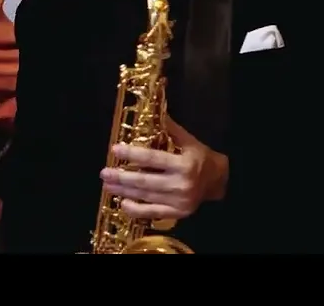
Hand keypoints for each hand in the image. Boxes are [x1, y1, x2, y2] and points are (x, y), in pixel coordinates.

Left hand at [100, 118, 228, 221]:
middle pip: (146, 181)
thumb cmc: (200, 157)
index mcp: (184, 164)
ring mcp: (179, 202)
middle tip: (104, 172)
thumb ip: (170, 129)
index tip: (114, 149)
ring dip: (124, 191)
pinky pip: (153, 213)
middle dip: (122, 177)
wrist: (219, 181)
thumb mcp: (188, 141)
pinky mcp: (178, 214)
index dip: (132, 154)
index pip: (152, 159)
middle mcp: (182, 184)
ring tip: (107, 184)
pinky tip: (122, 203)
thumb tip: (153, 110)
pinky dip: (136, 210)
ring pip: (146, 196)